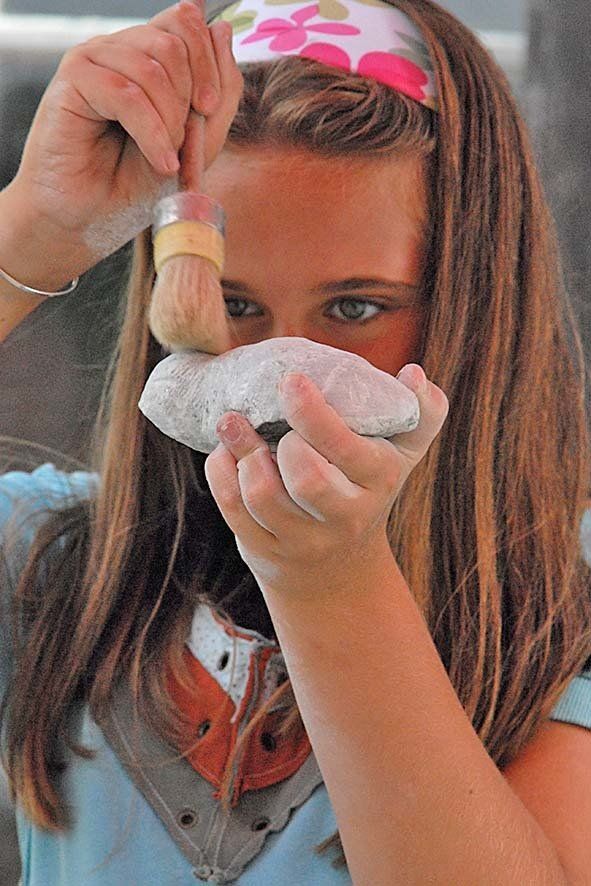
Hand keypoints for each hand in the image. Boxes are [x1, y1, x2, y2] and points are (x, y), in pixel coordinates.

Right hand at [3, 0, 241, 264]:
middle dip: (188, 100)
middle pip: (173, 42)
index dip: (207, 61)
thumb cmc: (138, 181)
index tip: (209, 108)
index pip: (185, 21)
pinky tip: (160, 161)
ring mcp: (94, 59)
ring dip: (170, 122)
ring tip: (165, 159)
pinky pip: (126, 94)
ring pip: (152, 68)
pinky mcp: (73, 80)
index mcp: (148, 54)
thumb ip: (221, 92)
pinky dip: (151, 134)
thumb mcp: (197, 141)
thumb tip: (221, 29)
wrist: (93, 216)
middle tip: (181, 143)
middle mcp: (120, 48)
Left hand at [204, 364, 448, 594]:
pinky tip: (226, 452)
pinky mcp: (266, 551)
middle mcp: (345, 516)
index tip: (290, 381)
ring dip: (241, 452)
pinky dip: (221, 473)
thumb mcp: (402, 453)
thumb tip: (415, 373)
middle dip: (281, 440)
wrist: (340, 569)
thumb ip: (421, 412)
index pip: (346, 449)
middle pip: (306, 478)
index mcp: (378, 479)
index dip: (313, 414)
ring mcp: (303, 539)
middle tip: (270, 415)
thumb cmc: (367, 487)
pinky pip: (233, 509)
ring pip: (262, 495)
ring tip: (234, 423)